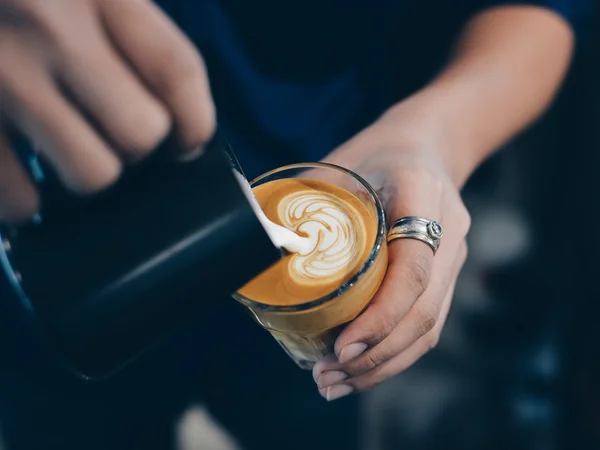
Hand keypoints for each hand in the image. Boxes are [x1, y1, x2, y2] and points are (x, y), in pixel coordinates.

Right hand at [0, 0, 214, 221]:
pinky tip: (16, 174)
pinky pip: (17, 200)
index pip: (175, 68)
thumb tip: (173, 116)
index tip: (189, 142)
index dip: (197, 120)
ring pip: (91, 174)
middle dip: (135, 146)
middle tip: (109, 131)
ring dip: (85, 173)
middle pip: (141, 133)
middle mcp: (46, 24)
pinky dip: (24, 201)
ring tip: (60, 149)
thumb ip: (120, 23)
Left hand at [313, 115, 470, 400]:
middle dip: (375, 356)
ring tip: (336, 384)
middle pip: (424, 313)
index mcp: (424, 197)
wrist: (425, 145)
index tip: (342, 345)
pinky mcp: (446, 275)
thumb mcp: (339, 164)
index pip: (414, 271)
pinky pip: (427, 324)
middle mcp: (450, 233)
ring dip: (384, 365)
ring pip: (429, 328)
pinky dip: (395, 354)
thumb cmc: (375, 152)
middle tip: (327, 376)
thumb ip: (305, 200)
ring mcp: (454, 257)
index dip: (380, 317)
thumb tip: (254, 242)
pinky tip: (361, 369)